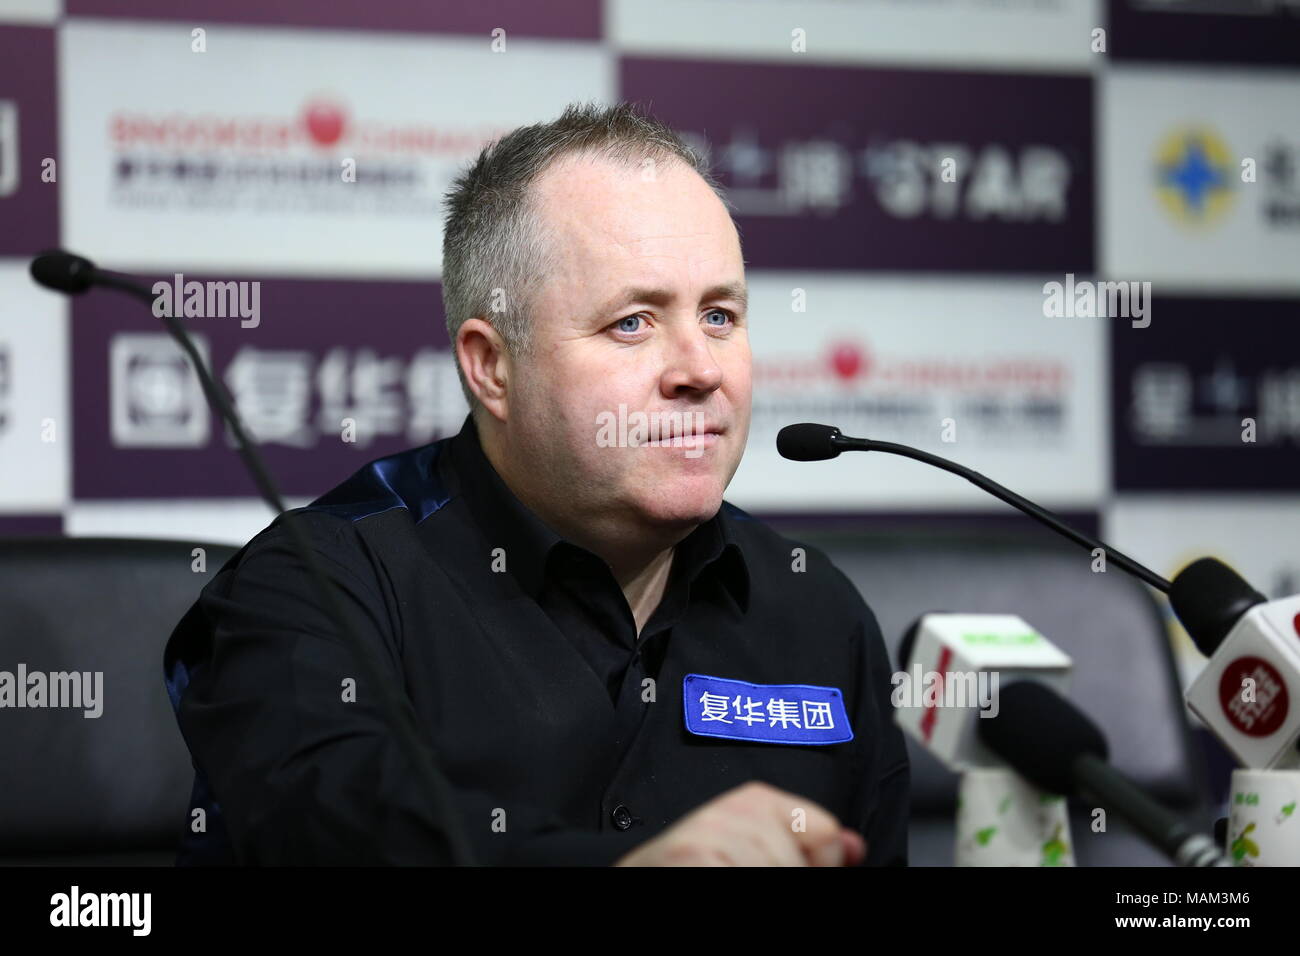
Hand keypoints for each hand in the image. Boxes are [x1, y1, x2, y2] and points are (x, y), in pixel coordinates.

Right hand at [613, 781, 866, 865]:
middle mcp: (733, 808)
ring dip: (757, 880)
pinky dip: (739, 882)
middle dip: (787, 875)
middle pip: (798, 857)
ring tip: (728, 875)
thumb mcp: (752, 850)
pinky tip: (716, 876)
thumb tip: (854, 845)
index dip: (820, 861)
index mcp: (753, 799)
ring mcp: (711, 835)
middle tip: (749, 873)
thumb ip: (805, 846)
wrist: (635, 875)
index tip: (804, 867)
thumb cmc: (689, 867)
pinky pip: (746, 877)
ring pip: (778, 869)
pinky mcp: (696, 857)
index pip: (823, 828)